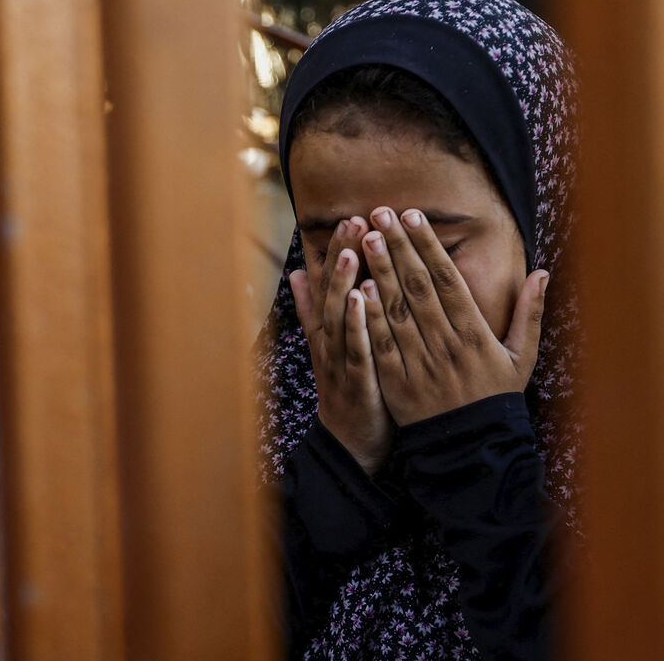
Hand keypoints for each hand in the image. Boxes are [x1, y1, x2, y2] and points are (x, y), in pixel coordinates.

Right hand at [289, 217, 394, 474]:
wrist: (352, 446)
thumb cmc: (349, 389)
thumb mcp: (330, 345)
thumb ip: (313, 309)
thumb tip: (298, 271)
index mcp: (326, 331)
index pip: (327, 285)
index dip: (335, 252)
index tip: (348, 218)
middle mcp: (328, 342)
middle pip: (331, 293)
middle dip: (340, 256)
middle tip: (353, 221)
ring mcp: (340, 361)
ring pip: (339, 317)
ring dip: (343, 283)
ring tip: (352, 250)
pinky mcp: (356, 382)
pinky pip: (355, 349)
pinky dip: (358, 323)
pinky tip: (365, 299)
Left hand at [358, 207, 548, 425]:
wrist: (473, 449)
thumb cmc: (497, 398)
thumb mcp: (522, 357)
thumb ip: (529, 312)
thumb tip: (543, 271)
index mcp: (475, 333)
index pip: (447, 279)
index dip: (428, 245)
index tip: (413, 216)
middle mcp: (446, 343)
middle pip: (417, 286)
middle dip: (397, 247)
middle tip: (379, 213)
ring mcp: (420, 362)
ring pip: (396, 309)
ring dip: (379, 272)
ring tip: (364, 239)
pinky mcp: (398, 382)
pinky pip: (382, 343)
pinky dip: (369, 316)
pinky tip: (357, 288)